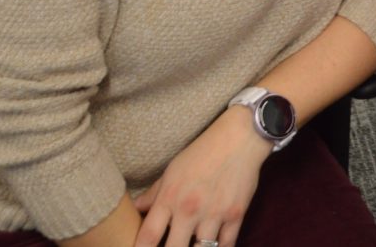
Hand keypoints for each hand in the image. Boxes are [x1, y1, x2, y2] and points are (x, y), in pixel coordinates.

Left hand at [132, 106, 272, 246]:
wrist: (240, 139)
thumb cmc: (202, 152)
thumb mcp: (172, 170)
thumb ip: (154, 194)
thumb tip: (135, 209)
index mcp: (169, 198)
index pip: (148, 236)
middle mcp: (190, 209)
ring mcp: (214, 214)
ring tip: (192, 246)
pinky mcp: (236, 215)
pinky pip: (227, 244)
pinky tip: (214, 246)